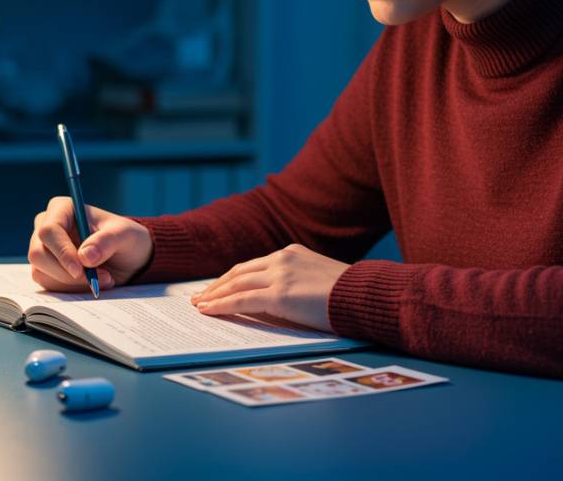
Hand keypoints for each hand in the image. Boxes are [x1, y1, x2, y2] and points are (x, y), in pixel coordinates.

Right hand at [28, 196, 152, 291]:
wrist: (127, 257)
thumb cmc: (125, 238)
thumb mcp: (125, 235)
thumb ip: (107, 241)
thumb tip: (84, 257)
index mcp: (63, 209)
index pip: (49, 230)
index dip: (62, 252)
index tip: (80, 269)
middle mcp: (47, 226)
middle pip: (39, 253)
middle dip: (68, 272)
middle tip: (97, 279)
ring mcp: (44, 248)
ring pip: (41, 272)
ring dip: (73, 283)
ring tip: (104, 279)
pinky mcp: (45, 268)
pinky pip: (48, 284)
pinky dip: (71, 289)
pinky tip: (93, 283)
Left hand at [189, 243, 349, 332]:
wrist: (363, 295)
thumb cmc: (348, 294)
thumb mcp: (319, 278)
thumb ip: (297, 281)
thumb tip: (280, 300)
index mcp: (292, 252)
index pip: (254, 265)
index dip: (233, 277)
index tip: (218, 286)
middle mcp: (282, 258)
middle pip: (240, 271)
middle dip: (217, 284)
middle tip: (200, 296)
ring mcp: (280, 275)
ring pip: (236, 283)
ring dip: (214, 295)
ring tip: (199, 305)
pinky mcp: (279, 295)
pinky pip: (242, 300)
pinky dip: (221, 305)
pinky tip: (208, 311)